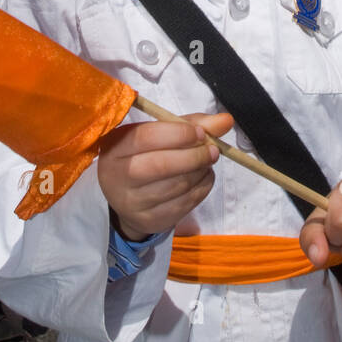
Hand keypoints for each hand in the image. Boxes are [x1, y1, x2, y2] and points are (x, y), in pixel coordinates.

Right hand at [98, 111, 233, 241]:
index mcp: (116, 147)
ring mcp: (132, 202)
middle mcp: (117, 176)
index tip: (200, 133)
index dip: (179, 134)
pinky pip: (183, 204)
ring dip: (201, 171)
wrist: (126, 196)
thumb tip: (226, 121)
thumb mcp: (159, 133)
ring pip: (176, 186)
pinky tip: (204, 177)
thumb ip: (191, 124)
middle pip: (161, 165)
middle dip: (195, 156)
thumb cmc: (144, 155)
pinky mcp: (149, 220)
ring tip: (208, 162)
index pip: (147, 137)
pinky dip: (202, 188)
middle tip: (213, 150)